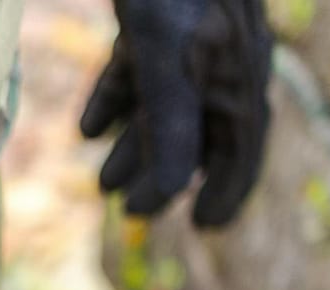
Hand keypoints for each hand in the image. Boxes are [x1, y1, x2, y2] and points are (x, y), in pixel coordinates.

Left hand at [80, 0, 273, 227]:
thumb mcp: (168, 57)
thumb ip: (171, 123)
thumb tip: (170, 191)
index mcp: (238, 72)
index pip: (240, 145)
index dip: (226, 188)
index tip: (206, 227)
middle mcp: (221, 57)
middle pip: (198, 132)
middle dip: (164, 176)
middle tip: (133, 213)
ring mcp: (186, 36)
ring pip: (162, 106)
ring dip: (132, 149)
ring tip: (103, 184)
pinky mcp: (150, 14)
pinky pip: (134, 69)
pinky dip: (114, 102)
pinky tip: (88, 131)